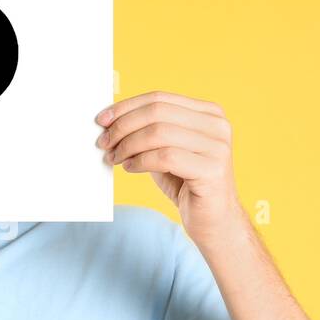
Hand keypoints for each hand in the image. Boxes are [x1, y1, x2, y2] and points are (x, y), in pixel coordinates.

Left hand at [96, 91, 243, 247]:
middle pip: (157, 112)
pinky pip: (165, 157)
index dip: (126, 107)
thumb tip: (111, 120)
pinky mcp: (212, 170)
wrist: (215, 221)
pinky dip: (140, 161)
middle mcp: (217, 125)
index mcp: (208, 113)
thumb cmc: (187, 184)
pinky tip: (130, 168)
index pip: (159, 98)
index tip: (102, 120)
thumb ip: (149, 132)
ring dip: (128, 145)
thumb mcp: (166, 150)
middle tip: (104, 142)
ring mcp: (217, 147)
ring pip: (159, 133)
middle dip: (123, 126)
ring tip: (115, 158)